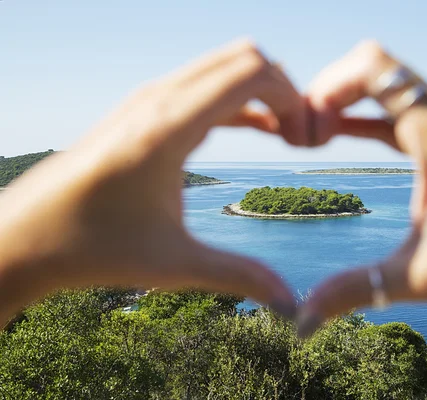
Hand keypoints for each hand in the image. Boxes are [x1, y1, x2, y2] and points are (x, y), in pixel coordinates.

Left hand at [0, 39, 310, 323]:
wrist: (25, 237)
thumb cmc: (91, 248)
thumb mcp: (173, 265)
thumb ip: (240, 277)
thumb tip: (291, 305)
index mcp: (168, 128)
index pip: (252, 72)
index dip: (293, 98)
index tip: (304, 142)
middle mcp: (158, 100)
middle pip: (244, 57)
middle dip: (284, 89)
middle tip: (298, 138)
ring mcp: (147, 99)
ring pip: (224, 66)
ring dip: (262, 91)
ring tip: (283, 135)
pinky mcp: (142, 108)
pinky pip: (204, 84)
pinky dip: (239, 98)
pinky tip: (255, 130)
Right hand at [298, 41, 426, 336]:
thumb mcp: (417, 276)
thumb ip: (354, 290)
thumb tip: (301, 320)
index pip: (372, 68)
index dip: (328, 88)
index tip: (308, 132)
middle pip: (373, 64)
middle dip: (330, 90)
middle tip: (306, 133)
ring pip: (387, 80)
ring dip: (347, 98)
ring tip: (317, 135)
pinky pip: (400, 107)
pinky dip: (366, 113)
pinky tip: (341, 134)